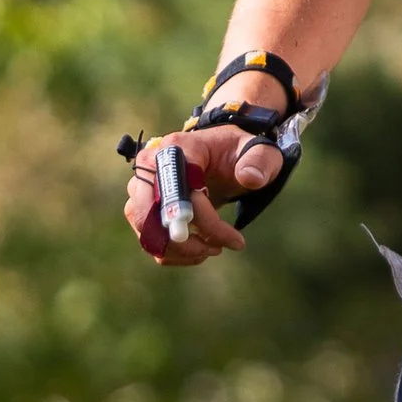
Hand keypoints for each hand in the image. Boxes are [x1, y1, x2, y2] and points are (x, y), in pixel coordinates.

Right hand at [121, 115, 285, 266]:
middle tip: (218, 249)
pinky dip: (175, 254)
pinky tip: (201, 250)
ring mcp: (142, 188)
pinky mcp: (143, 208)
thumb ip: (259, 161)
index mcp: (178, 147)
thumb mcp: (258, 152)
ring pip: (147, 231)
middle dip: (186, 241)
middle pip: (151, 212)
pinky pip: (150, 240)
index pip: (181, 188)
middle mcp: (151, 165)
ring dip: (181, 250)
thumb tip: (249, 178)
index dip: (204, 218)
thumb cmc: (238, 154)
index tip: (235, 240)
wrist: (222, 158)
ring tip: (214, 249)